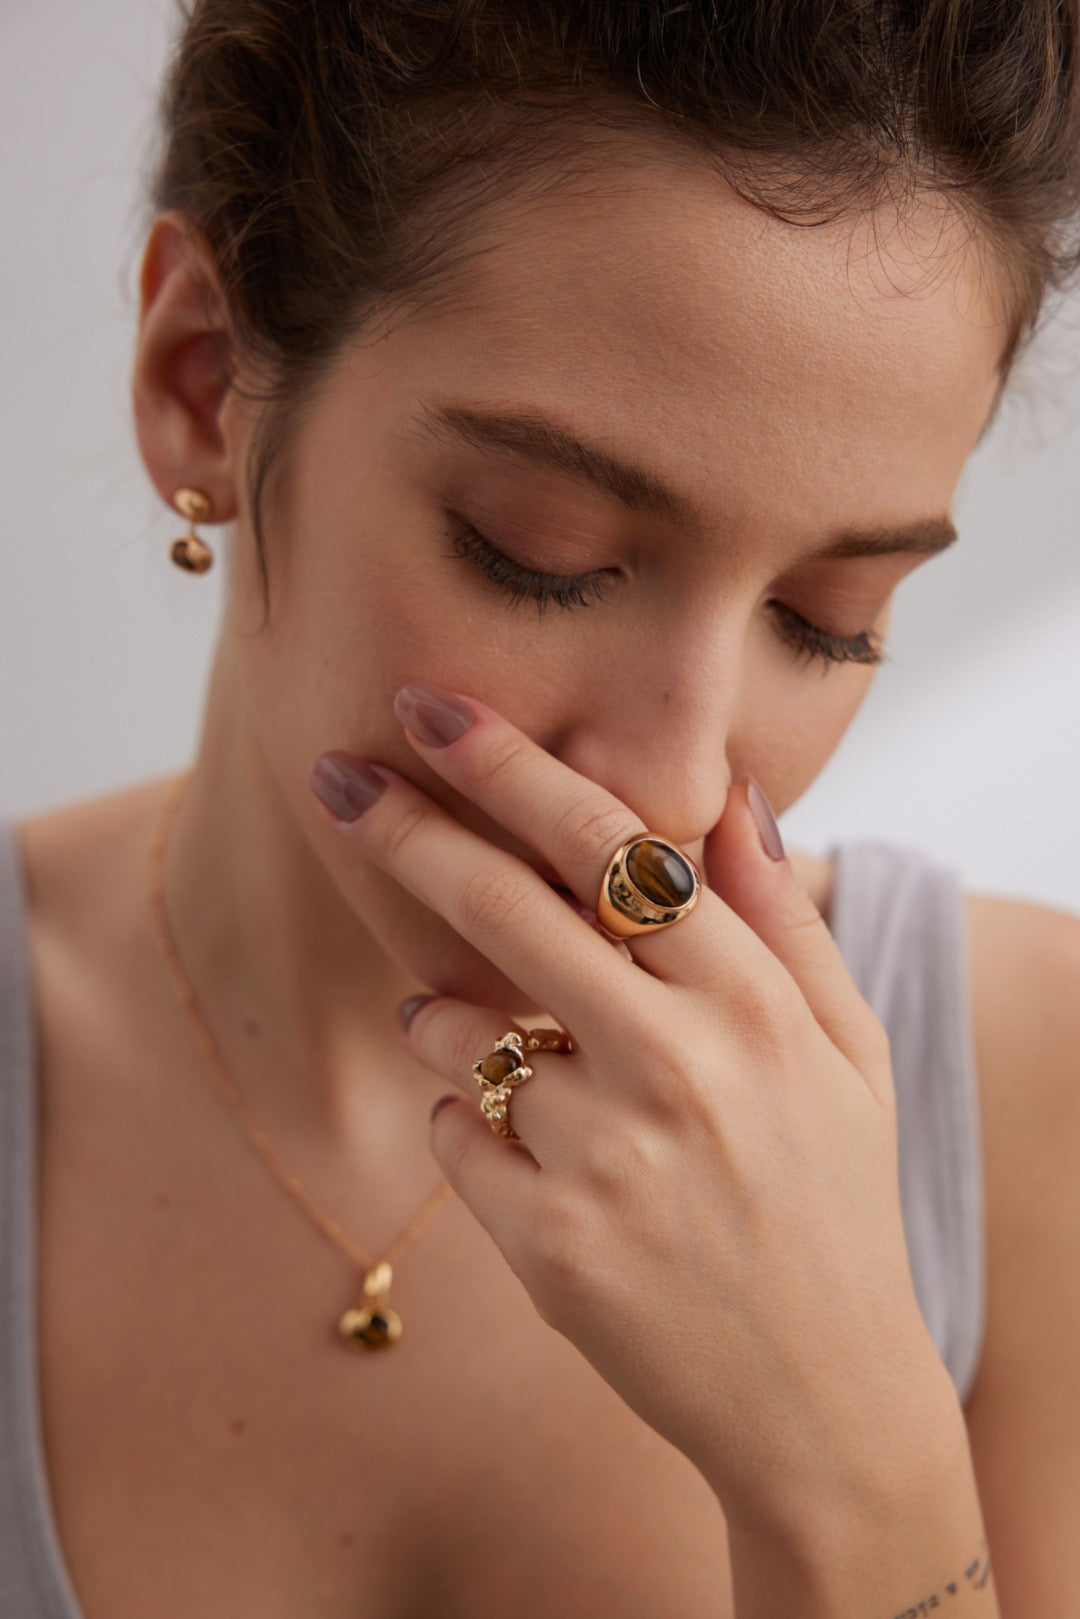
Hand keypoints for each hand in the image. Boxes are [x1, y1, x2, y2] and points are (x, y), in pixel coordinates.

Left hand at [309, 680, 960, 1532]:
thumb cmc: (834, 1198)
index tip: (432, 708)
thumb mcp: (845, 1048)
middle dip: (406, 828)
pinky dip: (470, 1125)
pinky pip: (451, 1135)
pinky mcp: (547, 1243)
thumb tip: (729, 793)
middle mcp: (673, 1064)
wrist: (823, 1396)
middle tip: (333, 775)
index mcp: (748, 1000)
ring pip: (457, 1033)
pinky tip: (543, 1160)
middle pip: (502, 907)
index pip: (610, 847)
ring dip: (452, 1020)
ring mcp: (603, 1157)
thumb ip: (781, 915)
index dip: (511, 767)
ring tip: (516, 1054)